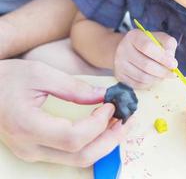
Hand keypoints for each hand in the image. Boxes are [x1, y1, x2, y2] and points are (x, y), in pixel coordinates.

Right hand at [0, 60, 132, 166]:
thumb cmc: (6, 78)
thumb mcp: (40, 74)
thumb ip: (74, 88)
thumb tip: (104, 96)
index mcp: (27, 126)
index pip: (74, 137)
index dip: (98, 123)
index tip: (111, 105)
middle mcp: (30, 148)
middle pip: (81, 156)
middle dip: (110, 139)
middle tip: (126, 119)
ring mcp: (33, 153)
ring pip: (79, 160)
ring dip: (105, 143)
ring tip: (119, 123)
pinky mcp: (38, 151)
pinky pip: (71, 155)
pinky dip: (92, 143)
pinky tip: (102, 128)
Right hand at [114, 29, 177, 88]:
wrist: (125, 50)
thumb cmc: (146, 44)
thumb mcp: (158, 38)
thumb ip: (168, 44)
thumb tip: (171, 58)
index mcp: (133, 36)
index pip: (147, 47)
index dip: (162, 57)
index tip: (174, 64)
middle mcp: (123, 50)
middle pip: (146, 65)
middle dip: (163, 71)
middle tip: (173, 74)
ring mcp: (120, 64)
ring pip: (142, 77)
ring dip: (157, 79)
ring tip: (163, 76)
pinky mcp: (120, 76)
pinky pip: (138, 84)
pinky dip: (150, 83)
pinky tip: (154, 78)